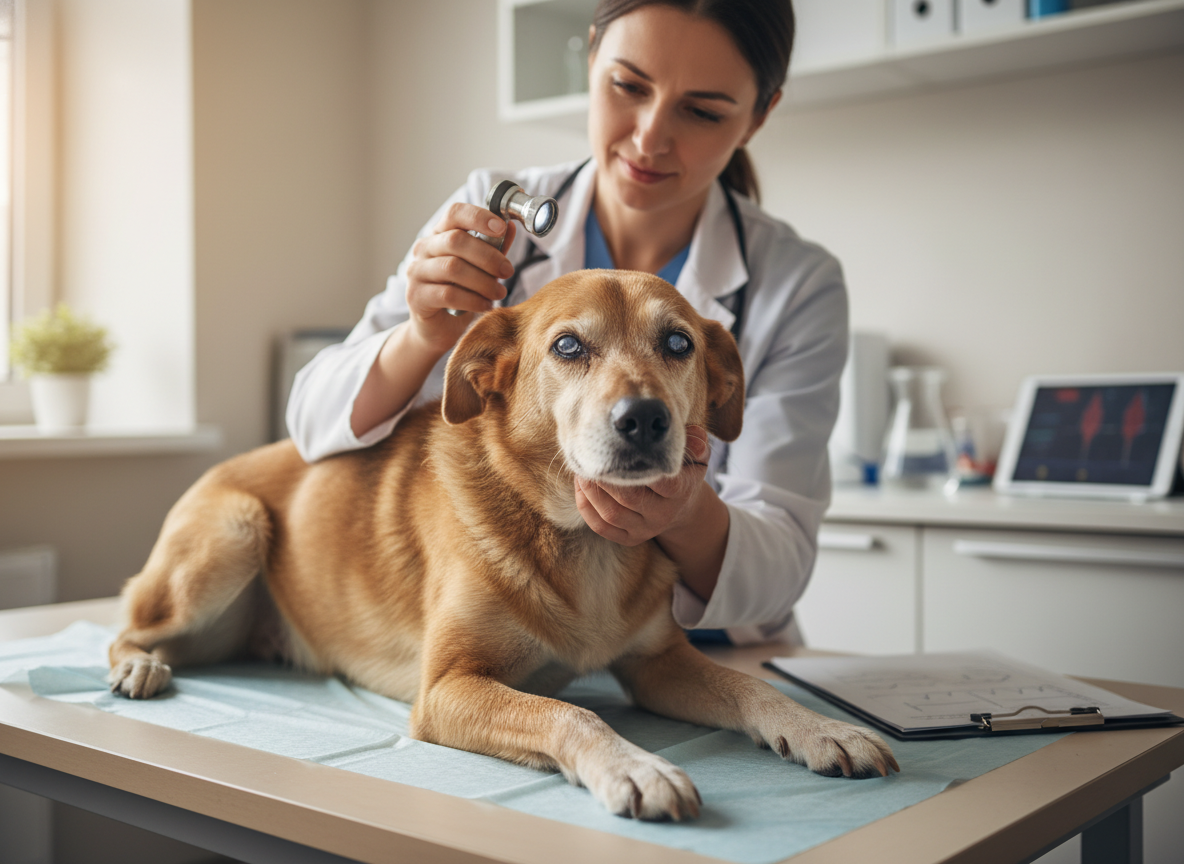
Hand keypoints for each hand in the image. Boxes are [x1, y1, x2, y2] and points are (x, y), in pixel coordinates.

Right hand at [404, 202, 517, 354]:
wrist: (438, 327)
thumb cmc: (461, 291)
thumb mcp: (481, 267)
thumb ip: (494, 247)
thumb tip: (511, 226)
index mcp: (440, 234)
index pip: (455, 213)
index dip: (479, 217)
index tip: (501, 228)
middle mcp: (424, 248)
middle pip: (455, 241)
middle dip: (488, 256)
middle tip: (508, 271)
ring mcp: (416, 271)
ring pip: (452, 268)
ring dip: (483, 281)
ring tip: (500, 292)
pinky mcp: (416, 296)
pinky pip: (448, 294)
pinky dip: (473, 300)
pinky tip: (486, 305)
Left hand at [574, 426, 709, 546]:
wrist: (682, 505)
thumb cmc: (683, 470)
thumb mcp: (696, 455)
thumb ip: (696, 443)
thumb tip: (693, 440)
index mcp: (680, 491)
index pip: (659, 479)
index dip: (636, 463)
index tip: (618, 446)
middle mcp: (663, 515)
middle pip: (629, 497)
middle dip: (605, 476)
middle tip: (591, 455)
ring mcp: (645, 530)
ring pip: (611, 513)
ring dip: (591, 490)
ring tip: (582, 468)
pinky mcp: (630, 539)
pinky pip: (601, 527)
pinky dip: (586, 506)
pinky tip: (582, 486)